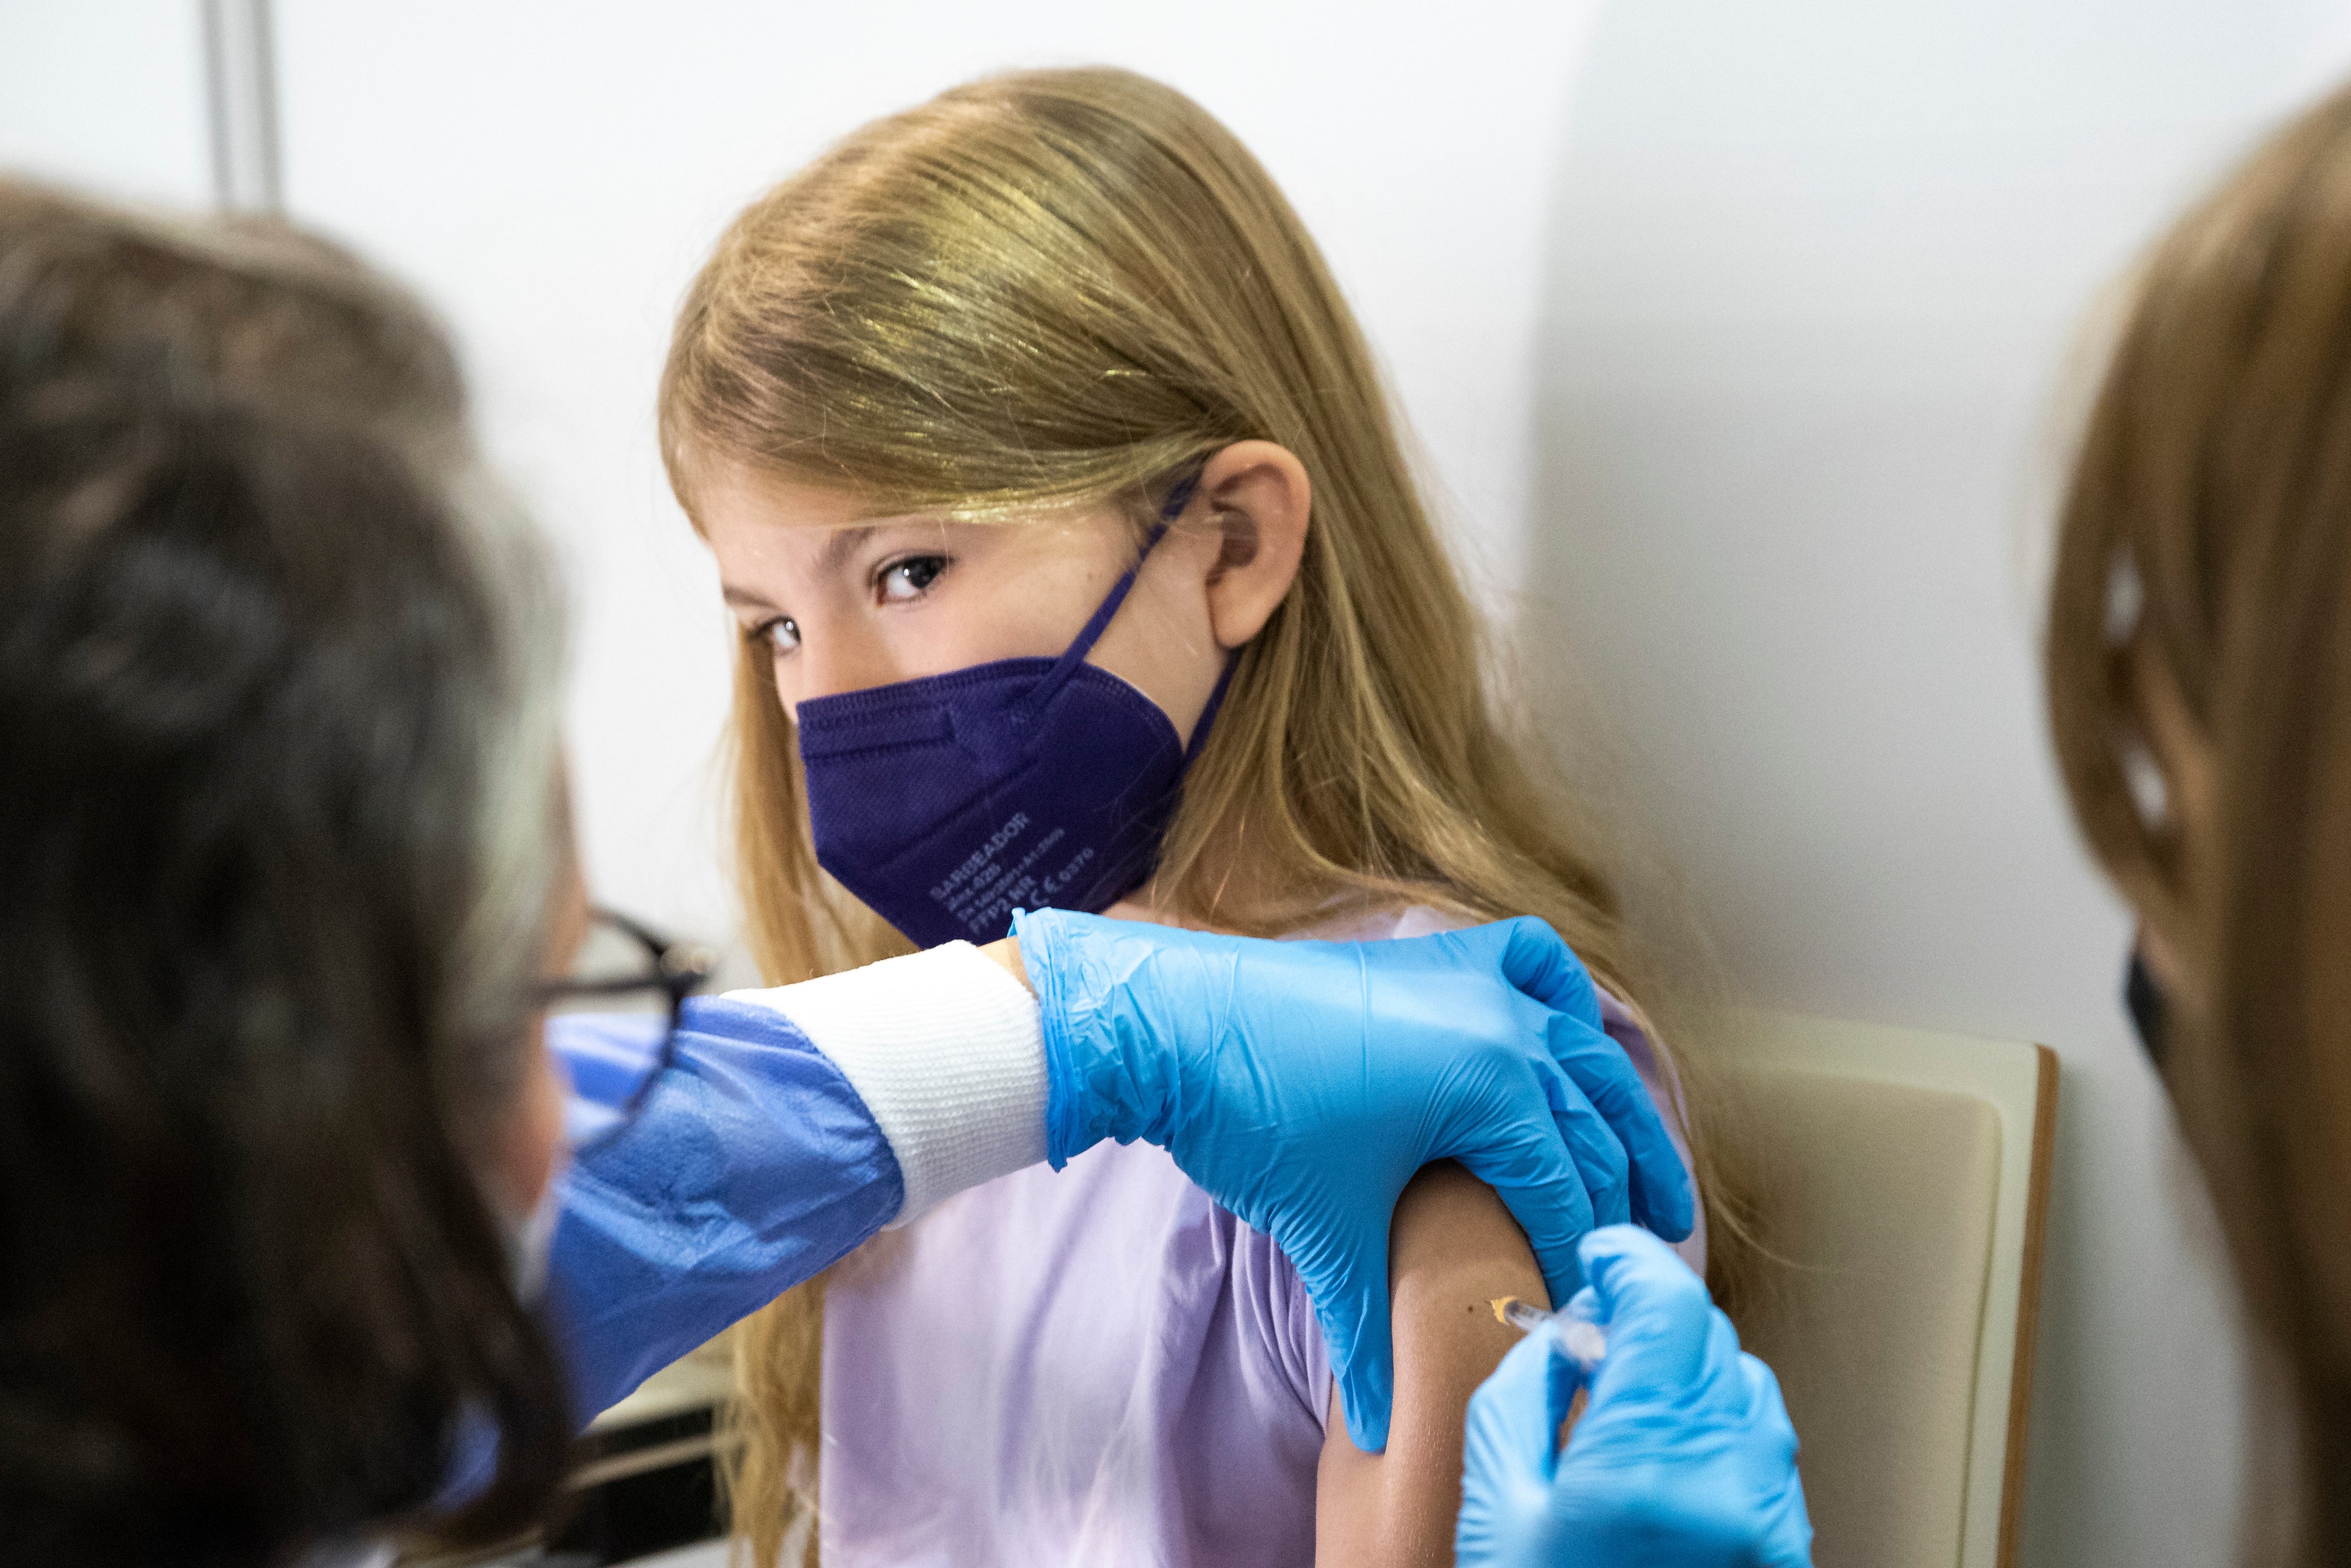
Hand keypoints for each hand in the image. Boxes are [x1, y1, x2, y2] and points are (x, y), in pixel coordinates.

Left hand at [1008, 910, 1694, 1451]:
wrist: (1171, 1024)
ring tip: (1651, 1178)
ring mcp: (1471, 976)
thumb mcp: (1326, 1230)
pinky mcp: (1434, 956)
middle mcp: (1503, 1019)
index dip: (1577, 1260)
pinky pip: (1530, 964)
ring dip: (1619, 1113)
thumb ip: (1368, 1334)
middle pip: (1592, 1124)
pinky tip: (1572, 1029)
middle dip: (1622, 1198)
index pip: (1563, 1191)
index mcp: (1493, 1083)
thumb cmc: (1252, 1119)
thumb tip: (1378, 1429)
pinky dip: (1562, 997)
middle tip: (1643, 1259)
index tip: (1581, 1309)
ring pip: (1581, 1048)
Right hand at [1456, 1226, 1813, 1567]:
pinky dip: (1721, 1432)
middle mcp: (1725, 1485)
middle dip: (1653, 1318)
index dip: (1631, 1261)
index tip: (1602, 1254)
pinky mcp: (1782, 1554)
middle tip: (1593, 1335)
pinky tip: (1663, 1459)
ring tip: (1628, 1402)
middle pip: (1712, 1339)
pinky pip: (1766, 1456)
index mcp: (1644, 1461)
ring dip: (1693, 1373)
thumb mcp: (1498, 1498)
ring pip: (1749, 1392)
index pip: (1670, 1305)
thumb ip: (1526, 1391)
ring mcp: (1765, 1524)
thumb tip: (1566, 1334)